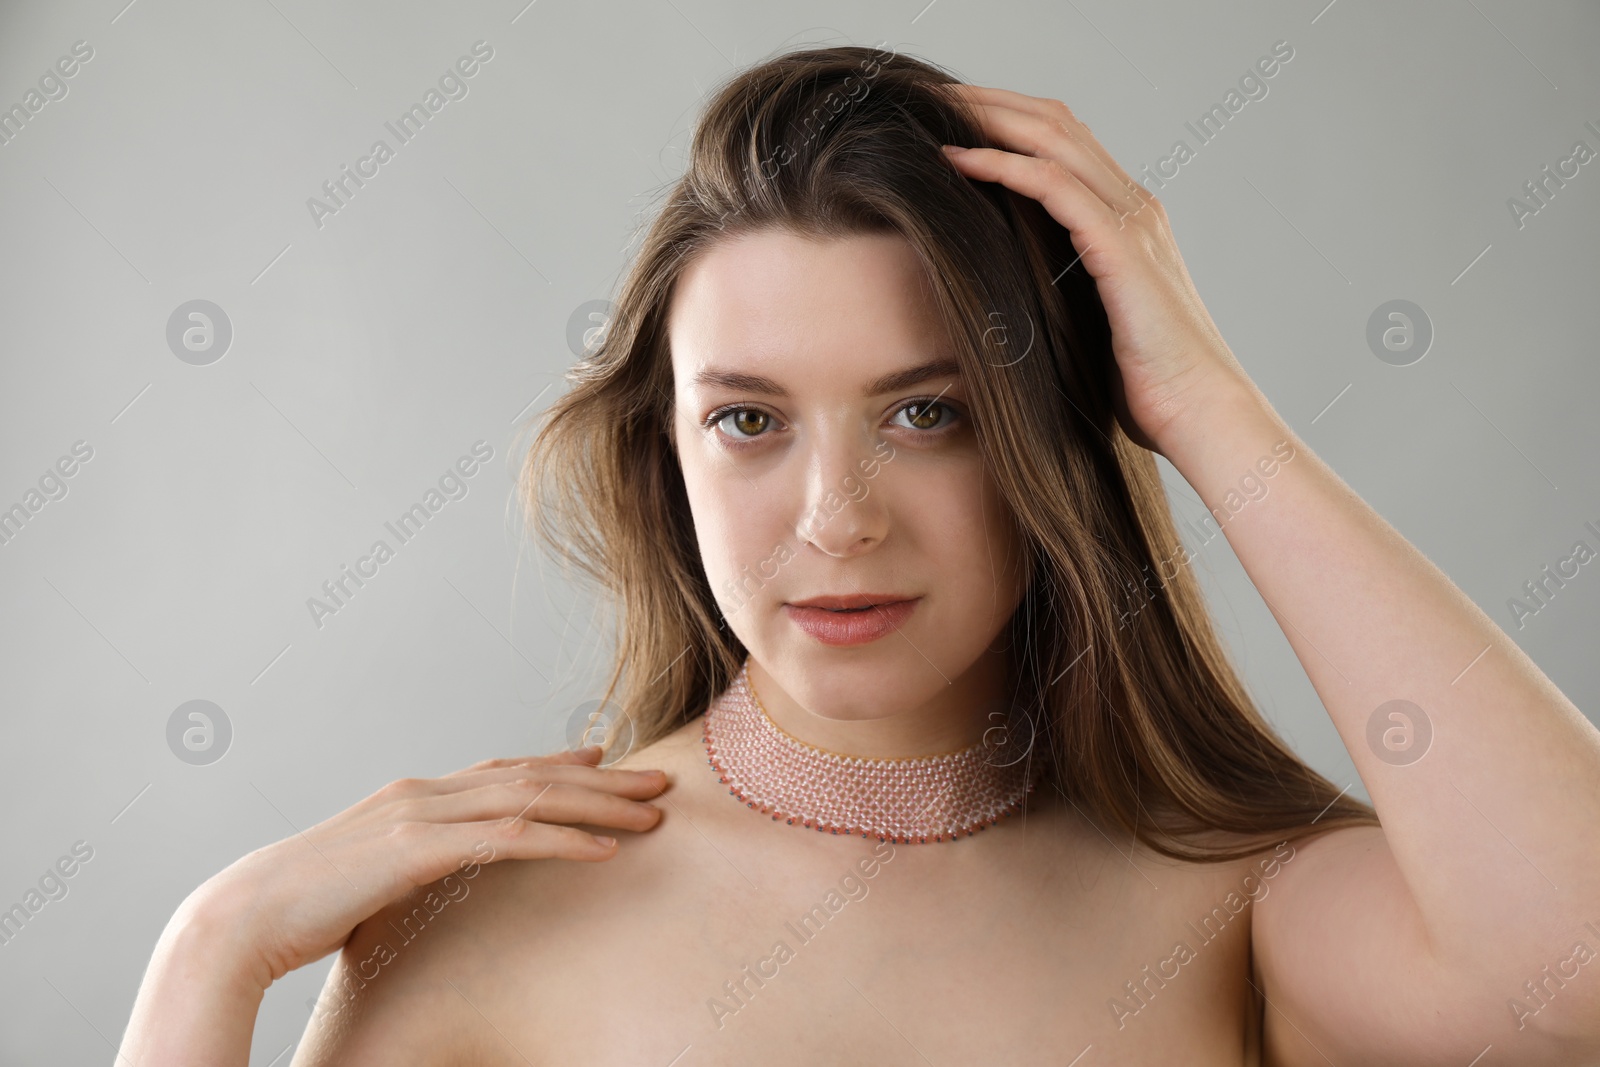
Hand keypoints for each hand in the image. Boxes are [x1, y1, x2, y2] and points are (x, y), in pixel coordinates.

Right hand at [191, 745, 666, 990]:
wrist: (243, 917)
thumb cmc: (302, 907)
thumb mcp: (370, 875)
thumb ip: (410, 862)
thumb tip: (436, 872)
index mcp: (414, 796)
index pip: (503, 769)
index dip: (559, 763)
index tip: (606, 758)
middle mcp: (425, 792)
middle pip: (533, 776)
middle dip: (603, 780)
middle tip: (659, 782)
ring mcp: (422, 815)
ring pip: (531, 800)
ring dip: (599, 807)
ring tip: (652, 815)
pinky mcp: (419, 849)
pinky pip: (508, 841)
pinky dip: (562, 841)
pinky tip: (604, 852)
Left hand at [939, 83, 1251, 453]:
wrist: (1199, 413)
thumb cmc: (1146, 386)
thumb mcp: (1090, 324)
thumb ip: (1060, 293)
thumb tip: (1002, 295)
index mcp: (1127, 219)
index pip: (1063, 141)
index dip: (1007, 118)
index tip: (949, 118)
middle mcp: (1134, 206)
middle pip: (1054, 123)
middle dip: (990, 102)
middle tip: (931, 98)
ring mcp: (1132, 221)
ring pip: (1053, 140)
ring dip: (989, 118)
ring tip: (935, 111)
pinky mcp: (1122, 248)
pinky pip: (1055, 186)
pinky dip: (1005, 165)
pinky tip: (961, 160)